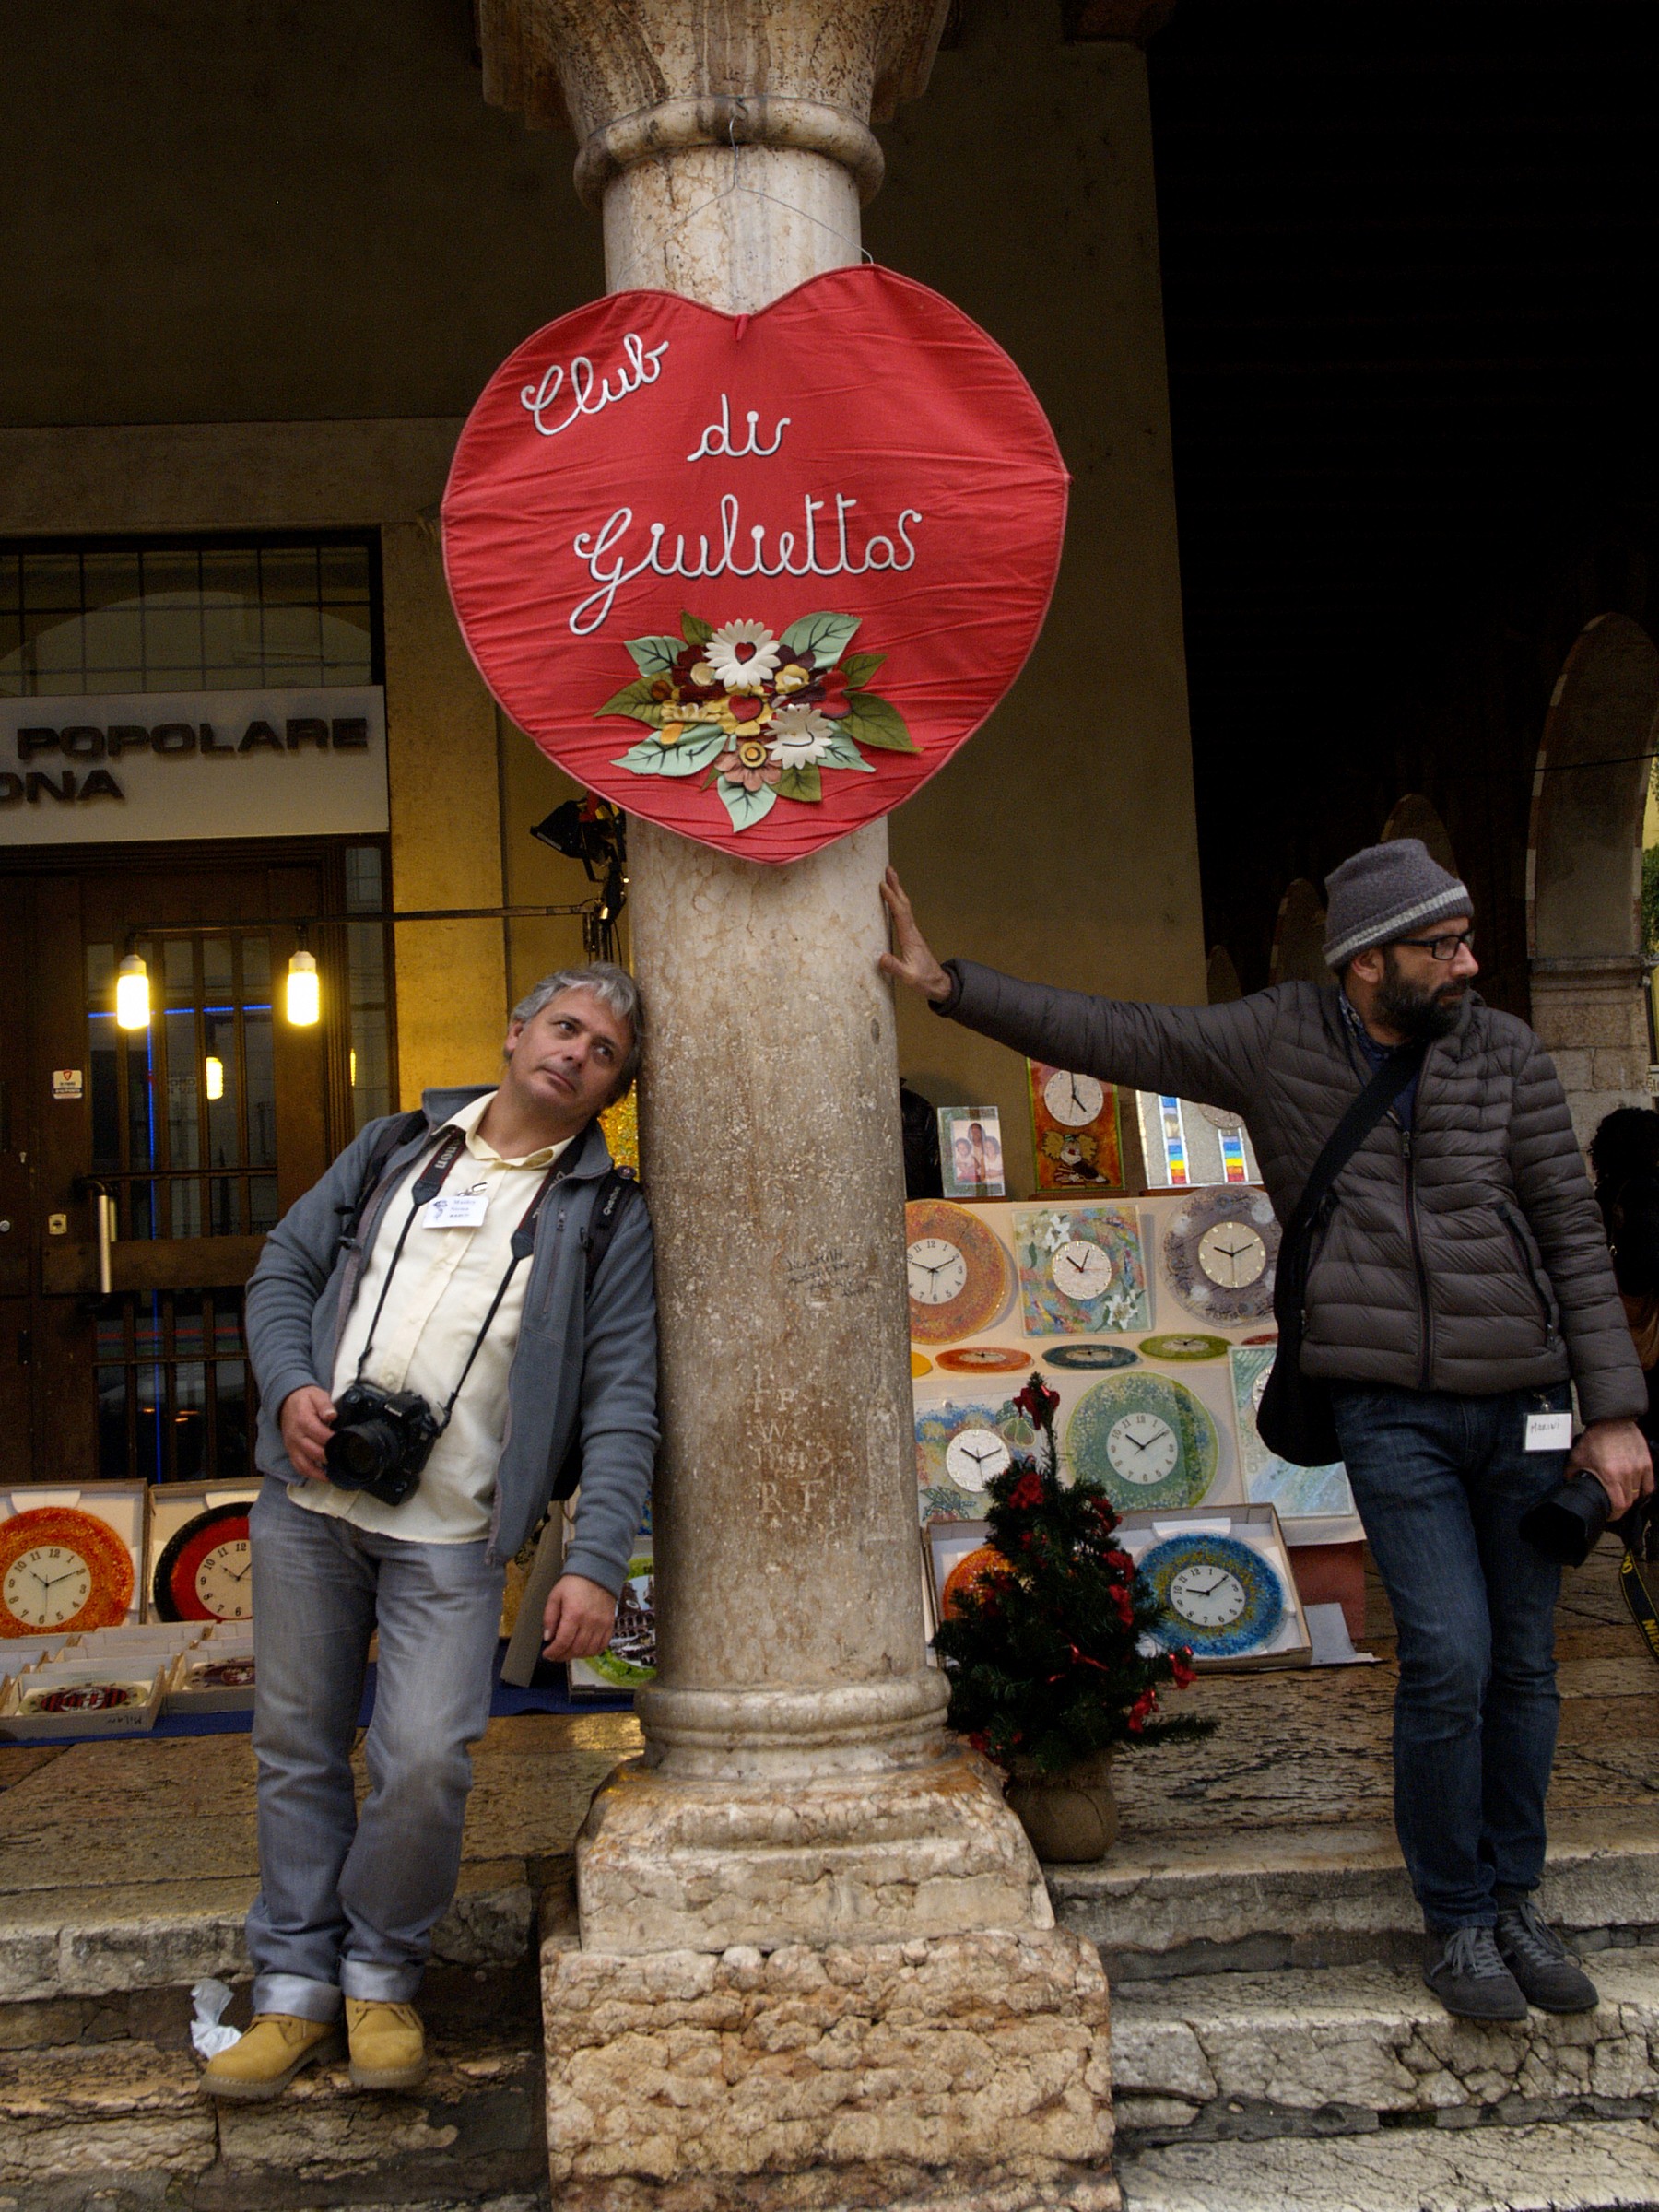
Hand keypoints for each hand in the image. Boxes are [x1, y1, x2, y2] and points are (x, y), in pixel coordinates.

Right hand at [279, 1385, 336, 1480]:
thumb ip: (325, 1405)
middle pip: (314, 1452)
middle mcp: (296, 1436)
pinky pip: (299, 1467)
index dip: (334, 1441)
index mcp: (303, 1421)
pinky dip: (311, 1475)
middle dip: (330, 1457)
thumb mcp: (316, 1395)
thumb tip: (331, 1415)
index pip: (321, 1436)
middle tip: (345, 1459)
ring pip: (305, 1465)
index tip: (346, 1442)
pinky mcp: (291, 1452)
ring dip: (320, 1473)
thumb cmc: (304, 1399)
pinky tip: (323, 1476)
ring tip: (335, 1474)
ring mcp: (292, 1446)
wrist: (286, 1401)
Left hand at [542, 1573, 617, 1661]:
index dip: (554, 1652)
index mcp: (574, 1613)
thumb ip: (549, 1617)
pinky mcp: (610, 1624)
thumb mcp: (555, 1596)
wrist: (598, 1571)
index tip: (547, 1654)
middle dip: (562, 1656)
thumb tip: (548, 1637)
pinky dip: (592, 1652)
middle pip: (576, 1649)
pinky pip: (602, 1646)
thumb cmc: (574, 1583)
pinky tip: (583, 1649)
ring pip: (589, 1650)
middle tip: (555, 1655)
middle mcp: (590, 1621)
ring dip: (576, 1656)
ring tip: (568, 1652)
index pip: (563, 1642)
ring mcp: (602, 1624)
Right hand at [877, 867, 952, 1003]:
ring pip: (905, 907)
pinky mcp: (912, 936)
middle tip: (889, 869)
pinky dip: (898, 903)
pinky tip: (894, 901)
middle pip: (904, 904)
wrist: (938, 983)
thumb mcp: (909, 977)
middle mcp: (912, 932)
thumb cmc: (924, 980)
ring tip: (890, 878)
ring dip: (898, 891)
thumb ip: (895, 967)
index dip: (892, 899)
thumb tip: (881, 957)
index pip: (900, 914)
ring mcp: (913, 933)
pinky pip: (904, 914)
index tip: (883, 885)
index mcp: (910, 938)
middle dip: (896, 886)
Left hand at [1567, 1417, 1653, 1515]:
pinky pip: (1649, 1485)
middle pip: (1629, 1502)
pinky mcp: (1646, 1463)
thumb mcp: (1577, 1457)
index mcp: (1610, 1475)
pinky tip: (1634, 1488)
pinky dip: (1642, 1489)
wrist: (1611, 1421)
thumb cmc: (1595, 1438)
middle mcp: (1627, 1474)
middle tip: (1614, 1504)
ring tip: (1621, 1493)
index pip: (1619, 1505)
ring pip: (1638, 1494)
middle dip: (1620, 1506)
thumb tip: (1569, 1486)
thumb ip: (1572, 1474)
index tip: (1610, 1514)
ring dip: (1630, 1497)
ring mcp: (1639, 1469)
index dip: (1615, 1514)